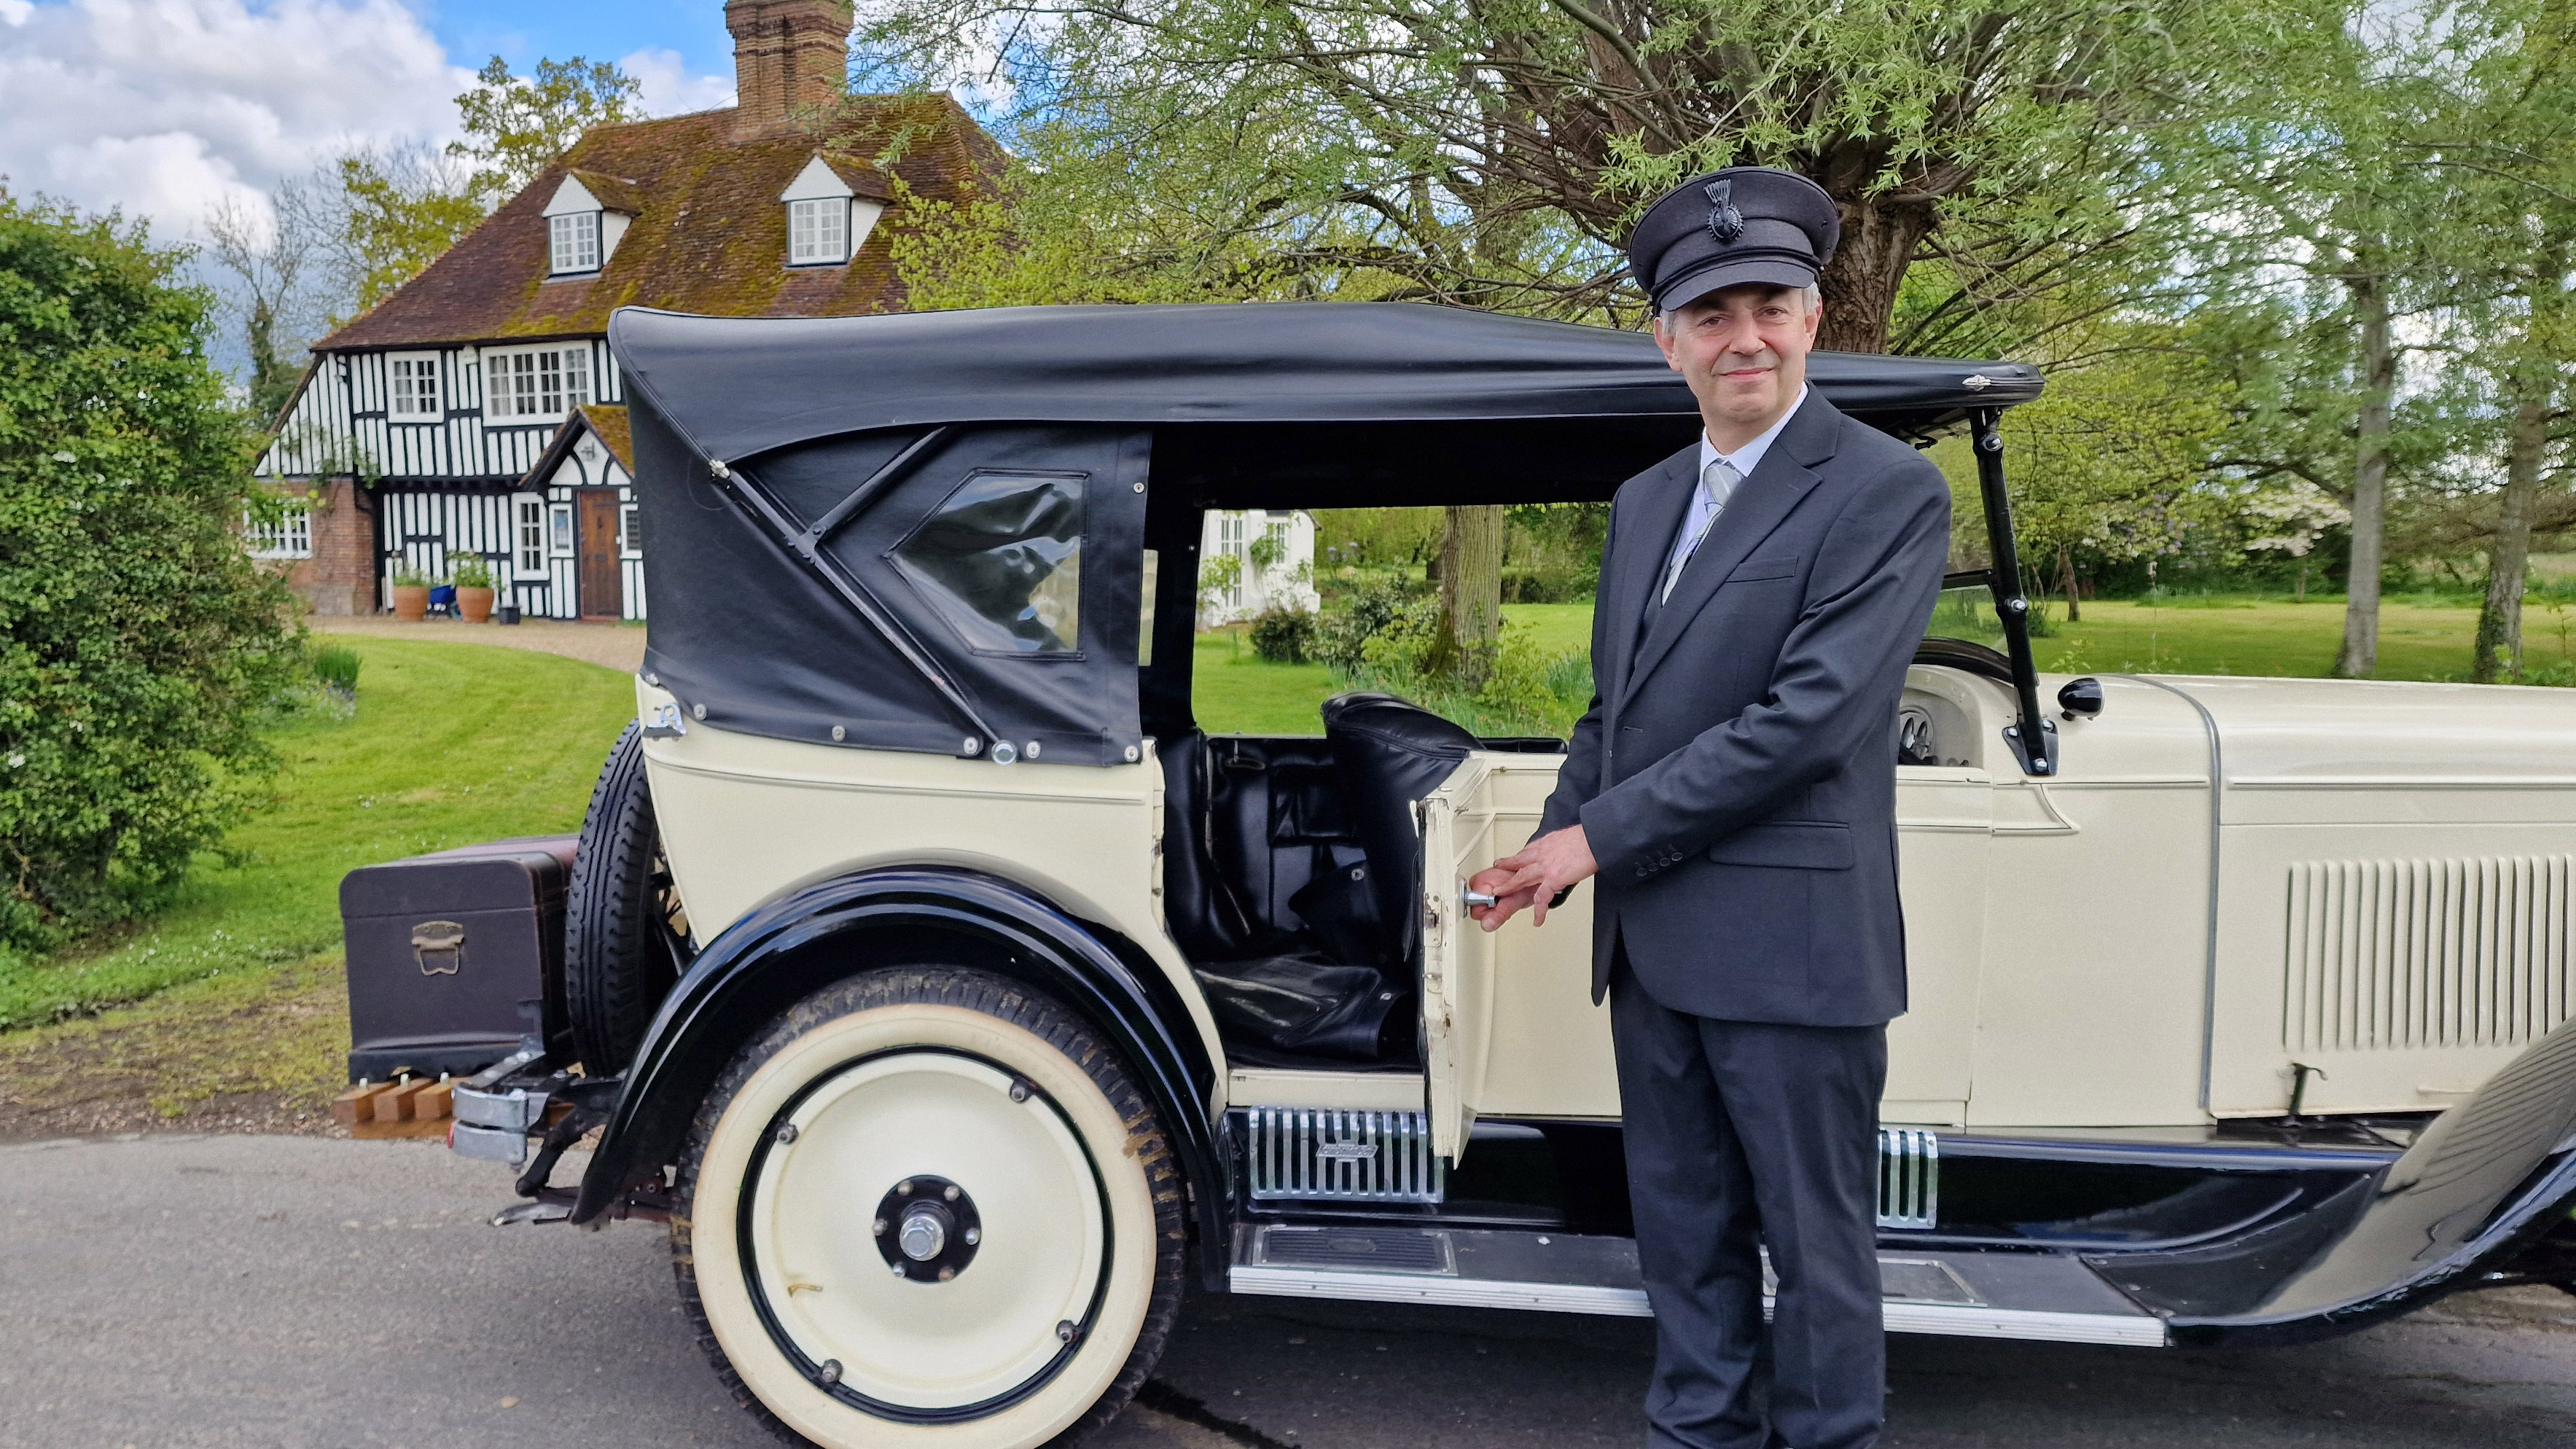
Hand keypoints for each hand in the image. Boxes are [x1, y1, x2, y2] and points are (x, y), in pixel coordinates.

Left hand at [1469, 825, 1596, 931]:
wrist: (1594, 839)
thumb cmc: (1586, 838)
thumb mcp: (1567, 837)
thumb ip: (1560, 846)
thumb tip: (1563, 849)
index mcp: (1545, 844)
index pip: (1525, 852)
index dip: (1515, 859)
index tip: (1508, 862)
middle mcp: (1540, 854)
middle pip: (1517, 864)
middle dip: (1505, 870)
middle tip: (1496, 877)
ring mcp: (1544, 867)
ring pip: (1521, 879)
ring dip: (1509, 887)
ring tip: (1501, 895)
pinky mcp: (1552, 879)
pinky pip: (1541, 898)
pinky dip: (1538, 911)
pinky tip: (1537, 919)